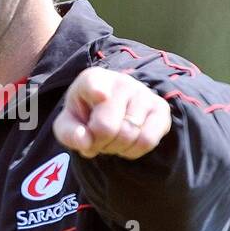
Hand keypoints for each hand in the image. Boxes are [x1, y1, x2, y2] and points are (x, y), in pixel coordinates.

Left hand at [53, 67, 171, 159]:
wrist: (111, 111)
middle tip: (96, 140)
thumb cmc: (86, 116)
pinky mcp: (161, 109)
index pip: (95, 85)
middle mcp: (121, 81)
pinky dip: (133, 151)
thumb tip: (85, 141)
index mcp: (93, 79)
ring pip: (129, 135)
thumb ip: (69, 133)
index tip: (101, 96)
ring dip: (115, 148)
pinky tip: (127, 144)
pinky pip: (147, 140)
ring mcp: (144, 93)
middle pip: (107, 128)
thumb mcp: (68, 124)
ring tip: (111, 140)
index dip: (97, 91)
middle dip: (98, 143)